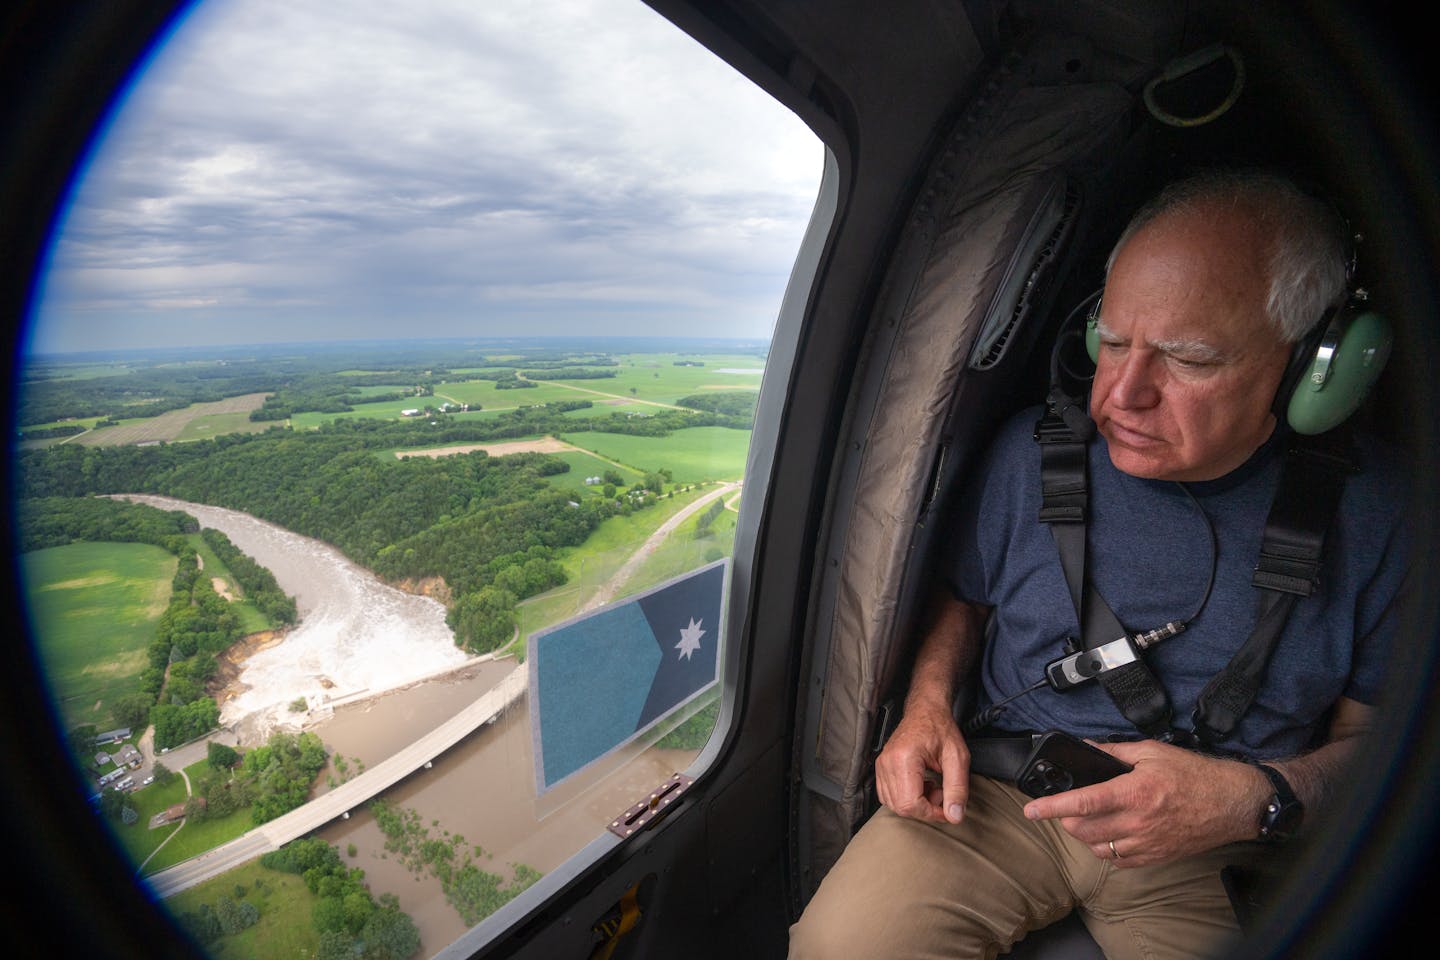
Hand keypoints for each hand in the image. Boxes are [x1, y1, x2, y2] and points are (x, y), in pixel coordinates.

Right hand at [874, 701, 969, 822]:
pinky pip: (888, 796)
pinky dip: (906, 798)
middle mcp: (887, 763)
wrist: (926, 711)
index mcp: (904, 759)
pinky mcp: (881, 768)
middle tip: (941, 793)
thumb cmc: (941, 729)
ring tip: (932, 787)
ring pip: (893, 804)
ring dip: (916, 804)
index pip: (910, 804)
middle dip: (925, 809)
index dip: (932, 814)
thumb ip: (957, 788)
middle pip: (901, 807)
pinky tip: (920, 786)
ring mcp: (881, 765)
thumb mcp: (958, 757)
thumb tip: (954, 817)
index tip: (948, 809)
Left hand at [1021, 739, 1268, 866]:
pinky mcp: (1155, 857)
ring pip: (1098, 849)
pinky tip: (1111, 834)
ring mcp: (1146, 843)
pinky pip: (1119, 861)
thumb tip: (1084, 746)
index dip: (1051, 807)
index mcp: (1134, 792)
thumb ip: (1113, 750)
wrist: (1232, 803)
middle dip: (1066, 820)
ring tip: (1088, 820)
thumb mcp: (1152, 752)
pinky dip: (1107, 850)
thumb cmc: (1195, 774)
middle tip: (1067, 807)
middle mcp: (1137, 822)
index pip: (1082, 803)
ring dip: (1085, 836)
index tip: (1030, 810)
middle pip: (1083, 830)